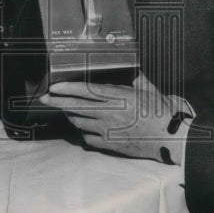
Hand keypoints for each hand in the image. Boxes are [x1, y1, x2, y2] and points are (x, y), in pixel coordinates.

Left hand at [40, 73, 184, 162]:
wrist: (168, 137)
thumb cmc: (160, 112)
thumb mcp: (148, 89)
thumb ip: (135, 77)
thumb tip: (129, 68)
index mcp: (118, 97)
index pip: (86, 91)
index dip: (67, 88)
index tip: (54, 86)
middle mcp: (109, 113)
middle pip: (76, 107)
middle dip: (57, 101)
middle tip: (44, 99)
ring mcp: (107, 130)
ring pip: (79, 122)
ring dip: (70, 114)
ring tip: (65, 109)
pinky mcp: (109, 144)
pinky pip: (88, 137)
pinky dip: (83, 131)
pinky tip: (84, 127)